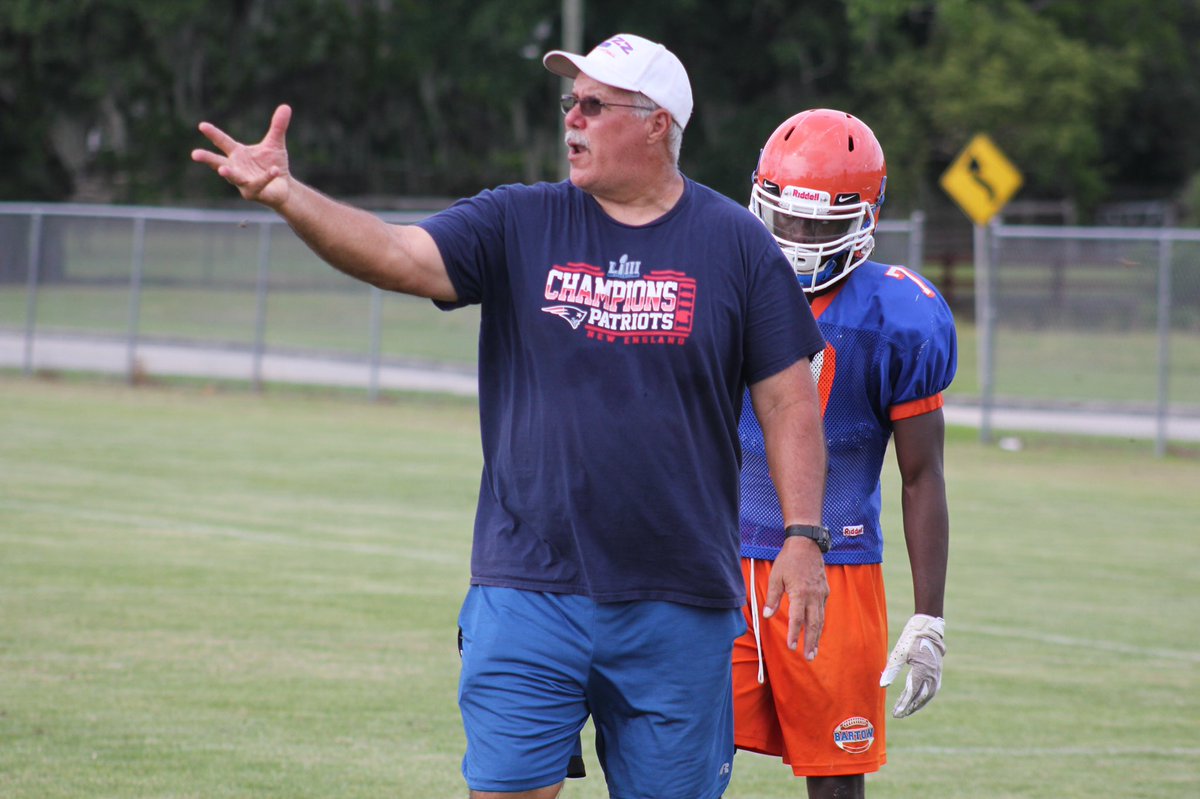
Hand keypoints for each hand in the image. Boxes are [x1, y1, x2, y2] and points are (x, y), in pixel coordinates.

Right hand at [191, 104, 292, 208]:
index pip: (223, 142)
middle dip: (207, 158)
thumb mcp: (275, 144)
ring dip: (228, 174)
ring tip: (222, 170)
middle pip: (218, 162)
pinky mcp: (254, 192)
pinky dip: (266, 177)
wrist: (284, 188)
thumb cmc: (274, 165)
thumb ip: (277, 127)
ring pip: (234, 177)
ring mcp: (243, 182)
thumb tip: (286, 106)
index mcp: (237, 154)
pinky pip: (258, 183)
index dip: (213, 134)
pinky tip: (274, 170)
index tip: (202, 125)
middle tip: (194, 154)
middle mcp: (236, 168)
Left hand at [762, 536, 827, 659]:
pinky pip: (822, 611)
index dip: (793, 634)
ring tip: (814, 651)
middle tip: (809, 658)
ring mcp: (821, 594)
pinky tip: (816, 631)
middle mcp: (813, 596)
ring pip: (820, 619)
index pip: (797, 618)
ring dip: (817, 636)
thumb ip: (772, 598)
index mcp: (800, 593)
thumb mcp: (775, 577)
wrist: (806, 544)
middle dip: (811, 642)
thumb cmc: (788, 560)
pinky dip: (819, 623)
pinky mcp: (825, 591)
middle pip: (813, 624)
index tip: (791, 647)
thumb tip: (767, 616)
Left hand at [879, 614, 944, 717]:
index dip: (904, 704)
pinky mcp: (937, 672)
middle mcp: (932, 675)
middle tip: (899, 715)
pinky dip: (924, 697)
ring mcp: (936, 674)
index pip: (912, 693)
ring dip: (918, 704)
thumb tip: (882, 686)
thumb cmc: (911, 639)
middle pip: (921, 697)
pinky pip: (932, 689)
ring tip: (908, 711)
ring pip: (928, 695)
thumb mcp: (899, 654)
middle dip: (910, 707)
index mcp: (922, 671)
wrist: (927, 628)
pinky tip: (918, 701)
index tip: (896, 713)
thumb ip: (892, 671)